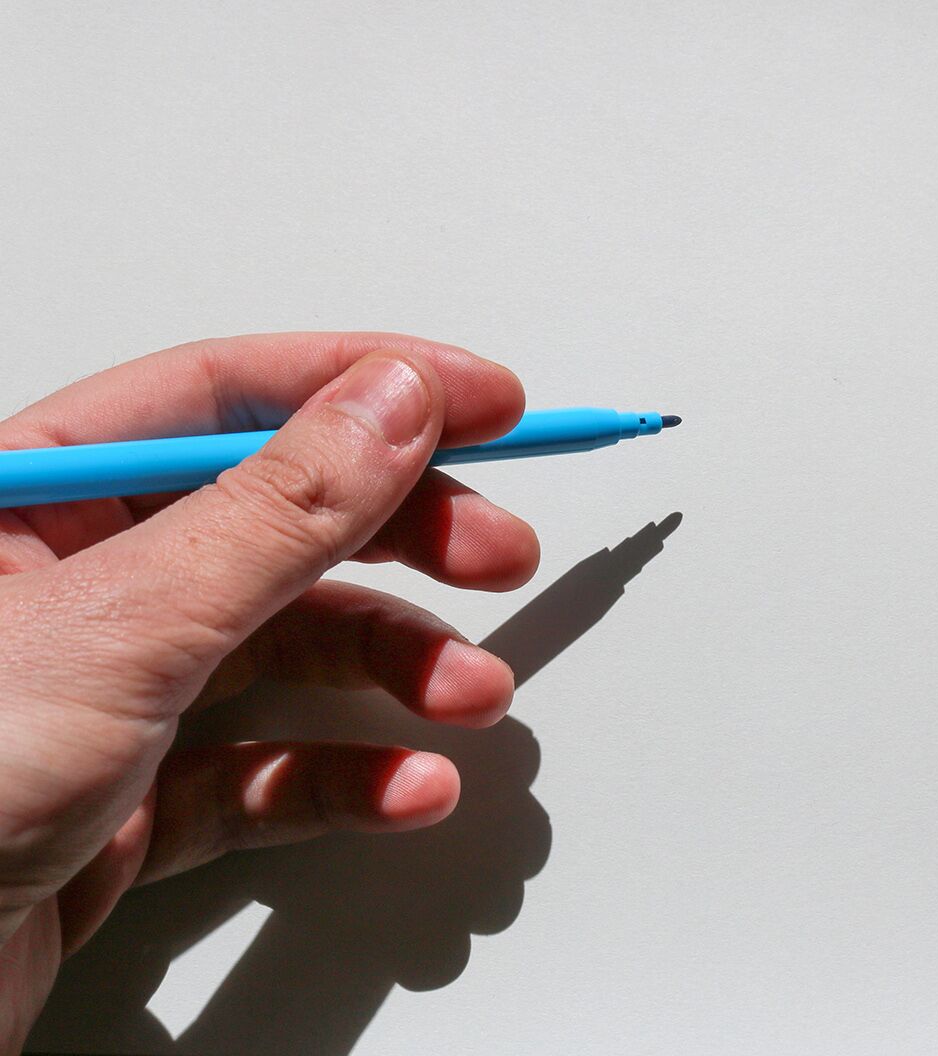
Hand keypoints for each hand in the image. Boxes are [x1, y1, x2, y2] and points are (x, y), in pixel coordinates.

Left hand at [0, 334, 538, 1049]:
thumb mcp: (121, 626)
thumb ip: (274, 513)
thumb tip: (392, 404)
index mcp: (35, 493)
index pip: (230, 398)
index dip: (369, 388)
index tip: (484, 402)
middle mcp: (77, 583)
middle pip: (281, 520)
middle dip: (406, 538)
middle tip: (499, 551)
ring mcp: (109, 693)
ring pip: (290, 650)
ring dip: (398, 671)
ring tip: (471, 692)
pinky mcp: (132, 798)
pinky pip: (266, 768)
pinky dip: (346, 777)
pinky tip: (406, 788)